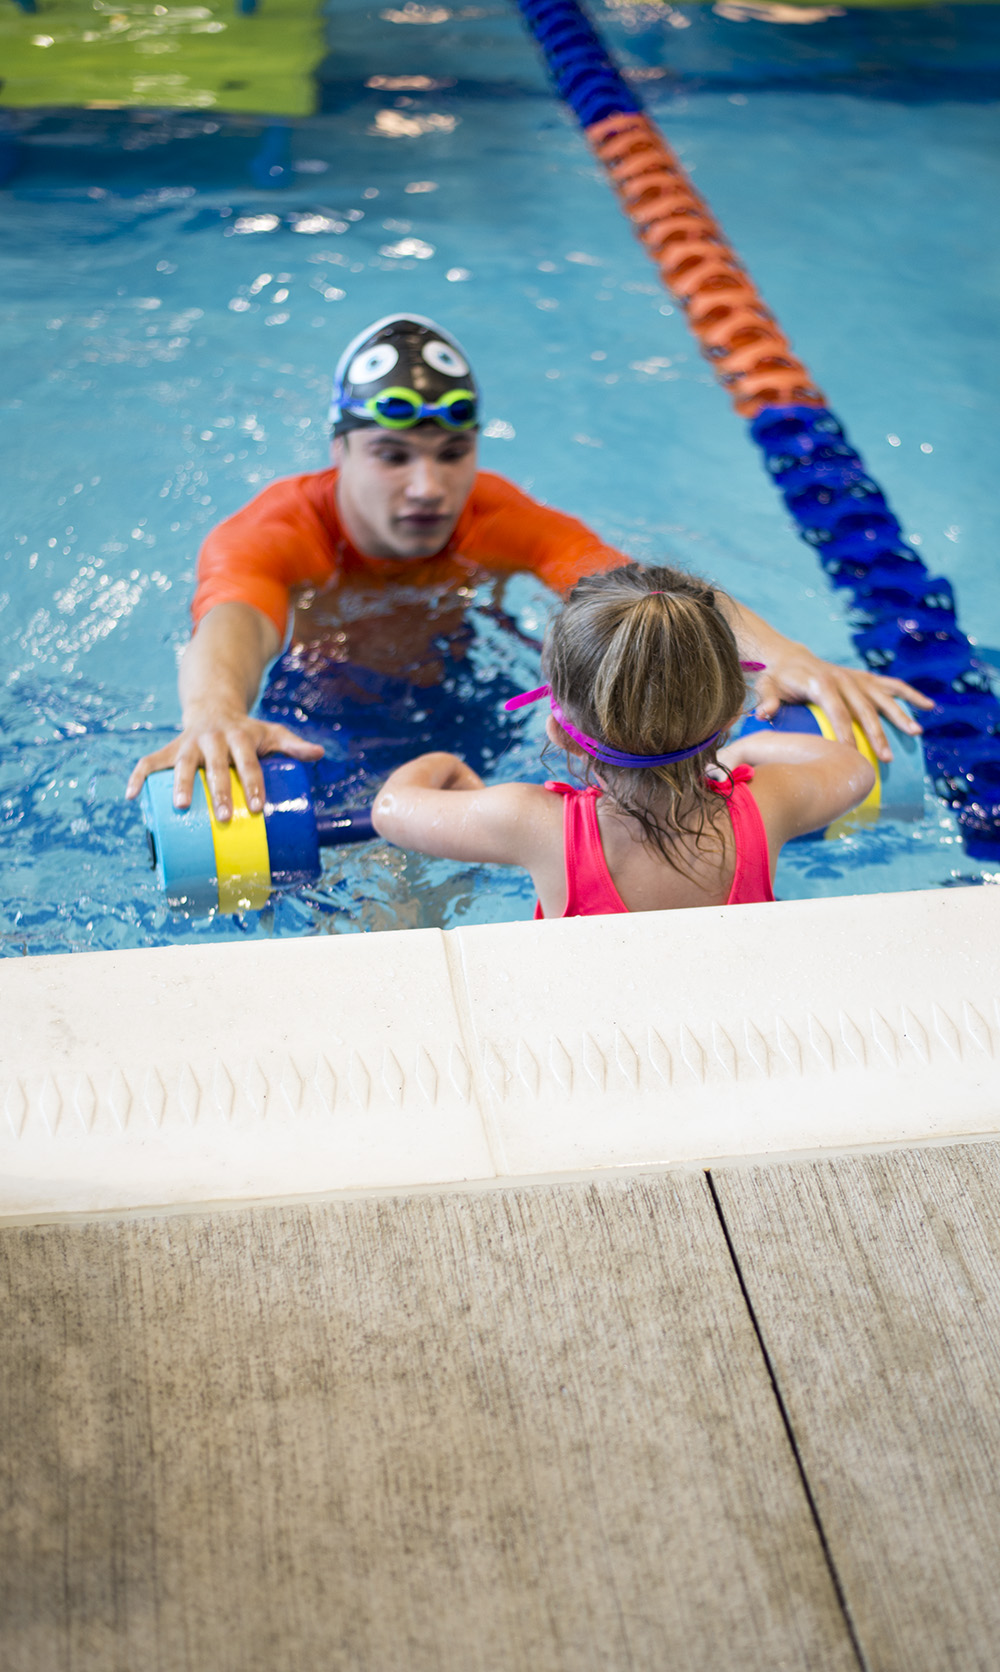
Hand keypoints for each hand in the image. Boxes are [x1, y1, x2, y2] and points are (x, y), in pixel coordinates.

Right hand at [125, 710, 323, 820]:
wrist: (214, 707)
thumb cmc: (248, 732)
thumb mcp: (272, 732)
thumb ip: (294, 745)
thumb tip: (320, 755)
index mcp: (239, 736)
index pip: (248, 762)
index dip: (252, 783)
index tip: (256, 808)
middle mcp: (212, 738)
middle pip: (215, 766)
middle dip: (218, 792)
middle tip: (222, 818)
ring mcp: (188, 743)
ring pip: (181, 763)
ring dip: (180, 784)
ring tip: (181, 808)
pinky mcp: (169, 749)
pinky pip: (148, 762)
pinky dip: (137, 777)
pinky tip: (130, 796)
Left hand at [752, 644, 932, 762]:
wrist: (789, 658)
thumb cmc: (777, 679)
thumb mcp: (766, 686)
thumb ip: (767, 699)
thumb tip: (764, 713)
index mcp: (821, 683)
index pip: (836, 711)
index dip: (845, 732)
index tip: (851, 755)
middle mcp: (843, 678)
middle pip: (864, 708)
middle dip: (876, 733)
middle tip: (886, 758)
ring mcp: (856, 678)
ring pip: (883, 697)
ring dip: (900, 715)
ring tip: (916, 734)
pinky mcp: (865, 678)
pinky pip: (891, 686)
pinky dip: (910, 695)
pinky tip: (928, 707)